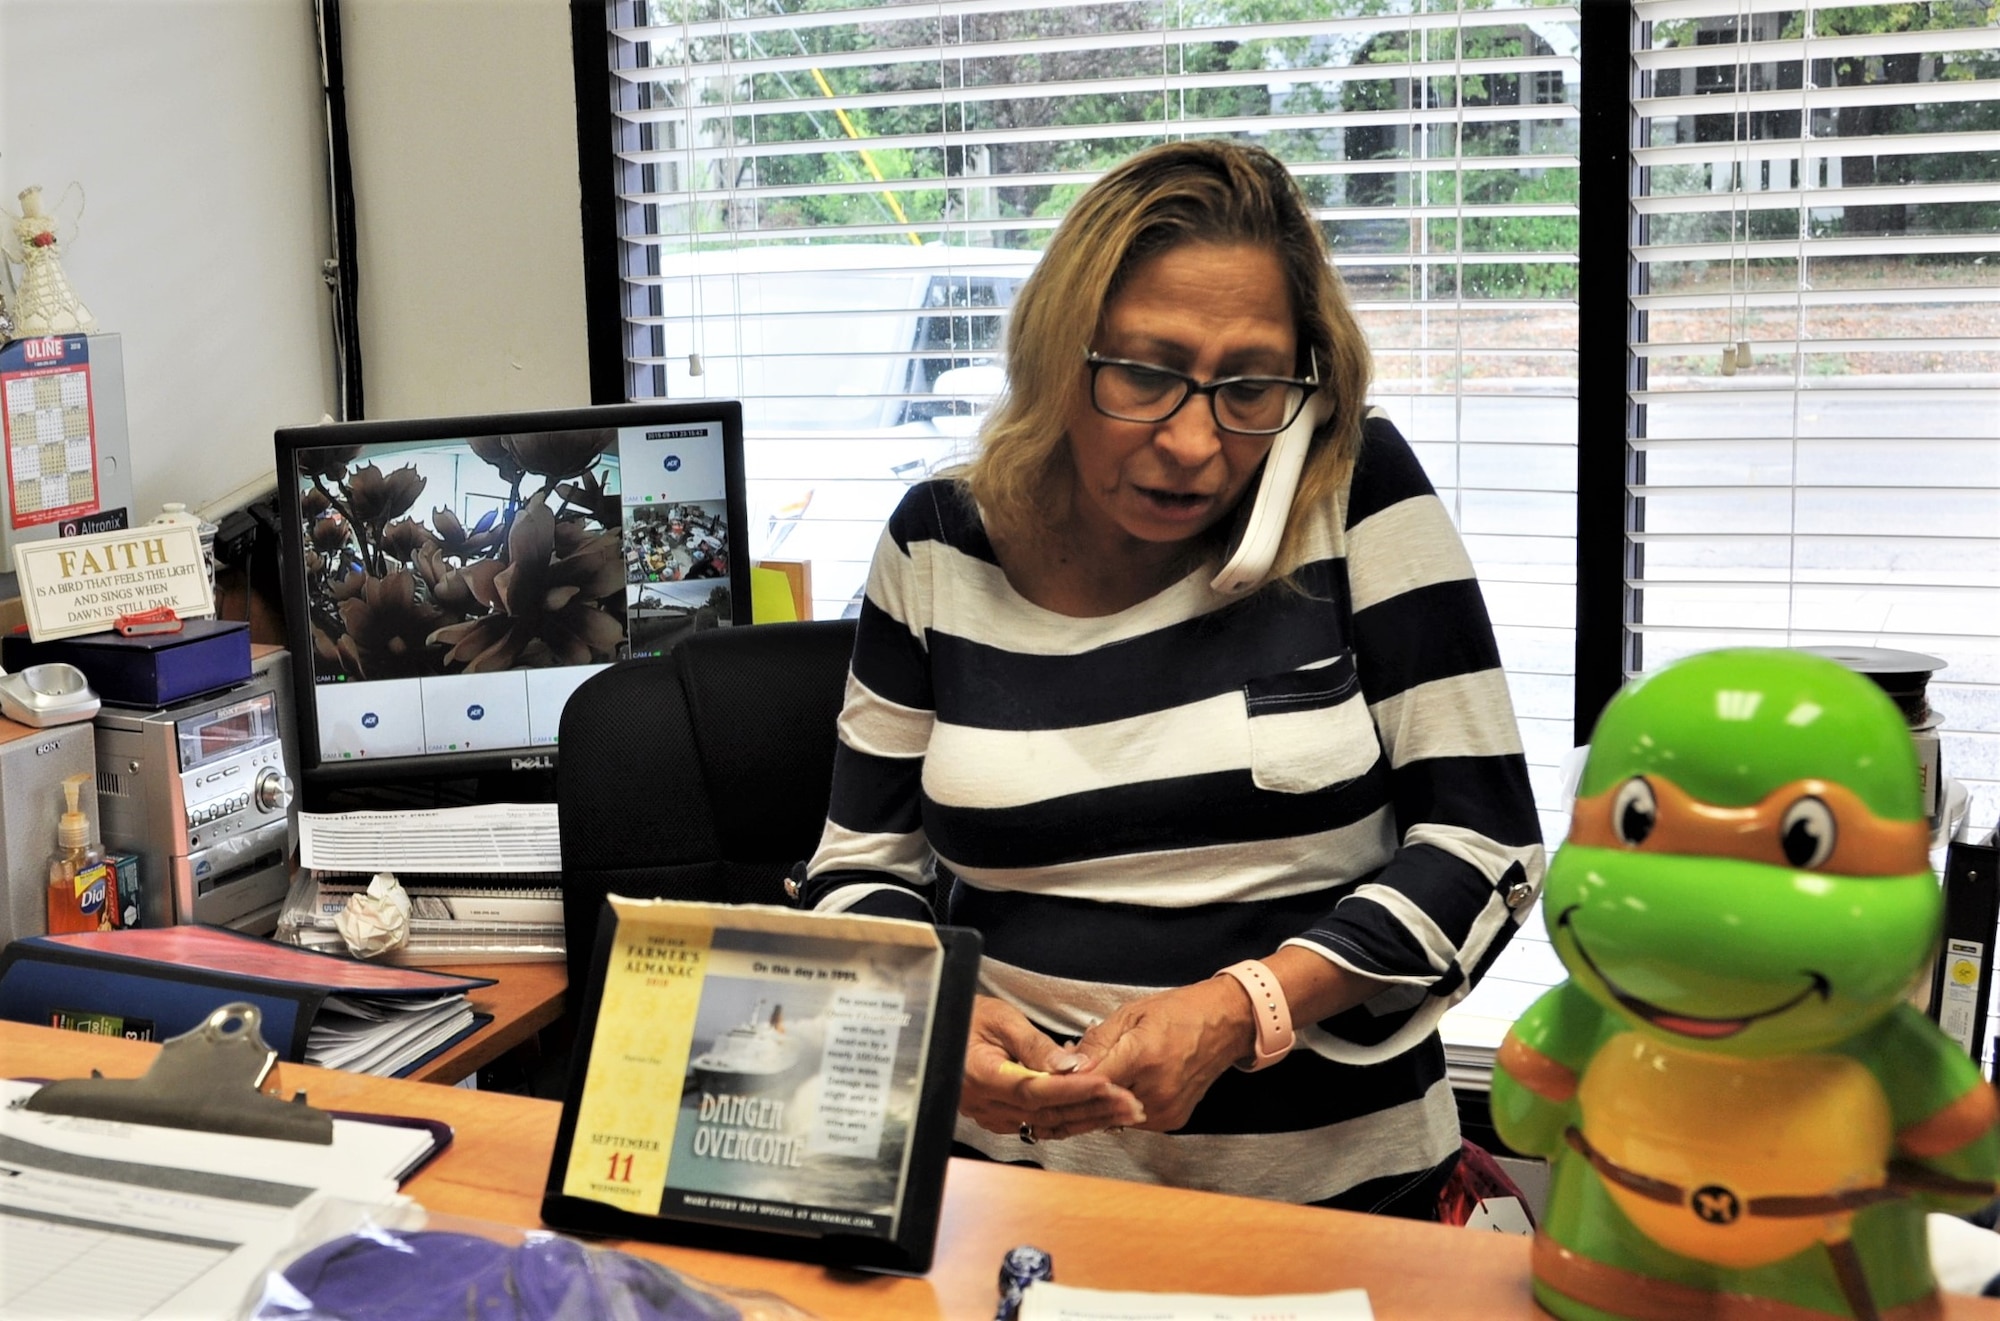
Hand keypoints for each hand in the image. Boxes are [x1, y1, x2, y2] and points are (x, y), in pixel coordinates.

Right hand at [960, 995, 1145, 1140]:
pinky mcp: (999, 1119)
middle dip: (1092, 1108)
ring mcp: (991, 1115)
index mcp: (980, 1075)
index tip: (1106, 1084)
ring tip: (1123, 1110)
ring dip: (1087, 1118)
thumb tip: (1069, 1065)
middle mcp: (985, 1103)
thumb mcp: (999, 1018)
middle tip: (1129, 1103)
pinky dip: (1069, 1120)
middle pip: (1046, 1112)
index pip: (1034, 1089)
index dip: (1072, 1089)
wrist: (938, 1032)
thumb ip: (1034, 1044)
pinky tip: (1095, 1114)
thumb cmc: (966, 1017)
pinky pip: (1039, 1124)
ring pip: (1047, 1124)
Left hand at [1071, 978, 1254, 1132]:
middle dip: (1078, 1093)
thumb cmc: (1178, 1013)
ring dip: (1098, 1102)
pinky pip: (1132, 1120)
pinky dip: (1120, 1107)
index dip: (1066, 1082)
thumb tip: (1066, 1066)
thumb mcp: (1131, 1013)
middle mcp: (1156, 1089)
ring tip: (1094, 1079)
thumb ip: (1097, 1042)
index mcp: (1143, 1056)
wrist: (1224, 1025)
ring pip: (1113, 1116)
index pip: (1091, 1081)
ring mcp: (1166, 1109)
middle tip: (1061, 1082)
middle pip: (1099, 1103)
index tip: (1046, 1081)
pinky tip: (1119, 1087)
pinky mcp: (1172, 1121)